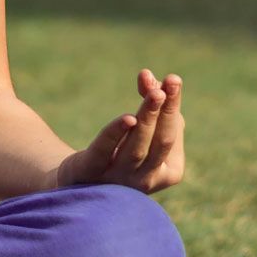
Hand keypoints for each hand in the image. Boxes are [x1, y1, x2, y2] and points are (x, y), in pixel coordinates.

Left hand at [56, 69, 185, 194]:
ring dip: (148, 118)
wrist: (83, 178)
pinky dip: (116, 134)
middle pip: (161, 142)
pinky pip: (105, 151)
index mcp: (169, 172)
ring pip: (137, 148)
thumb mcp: (143, 124)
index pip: (173, 136)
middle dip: (166, 112)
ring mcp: (119, 181)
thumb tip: (147, 76)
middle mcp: (147, 181)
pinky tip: (127, 118)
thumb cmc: (124, 148)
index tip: (173, 79)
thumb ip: (150, 98)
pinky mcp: (91, 173)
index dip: (172, 106)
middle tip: (171, 83)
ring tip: (155, 93)